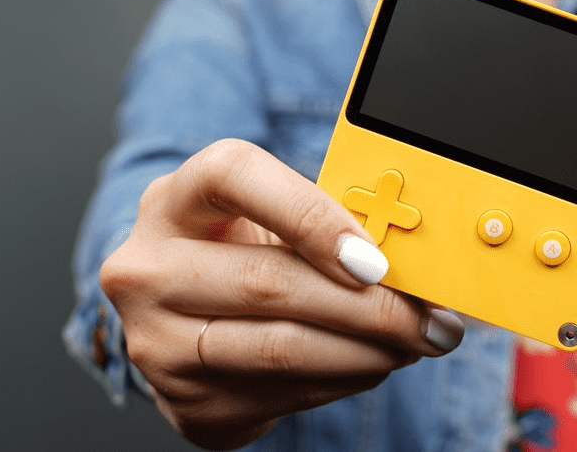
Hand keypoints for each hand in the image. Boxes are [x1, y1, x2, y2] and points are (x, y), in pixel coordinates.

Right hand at [100, 139, 463, 449]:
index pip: (234, 177)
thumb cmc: (243, 252)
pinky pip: (282, 395)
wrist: (184, 317)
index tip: (375, 260)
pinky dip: (344, 381)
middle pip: (269, 282)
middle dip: (370, 307)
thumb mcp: (270, 222)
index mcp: (175, 199)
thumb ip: (328, 224)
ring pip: (280, 349)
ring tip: (414, 344)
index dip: (311, 215)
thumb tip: (416, 260)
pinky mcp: (182, 400)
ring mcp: (155, 340)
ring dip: (368, 352)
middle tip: (429, 319)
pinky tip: (374, 365)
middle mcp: (147, 267)